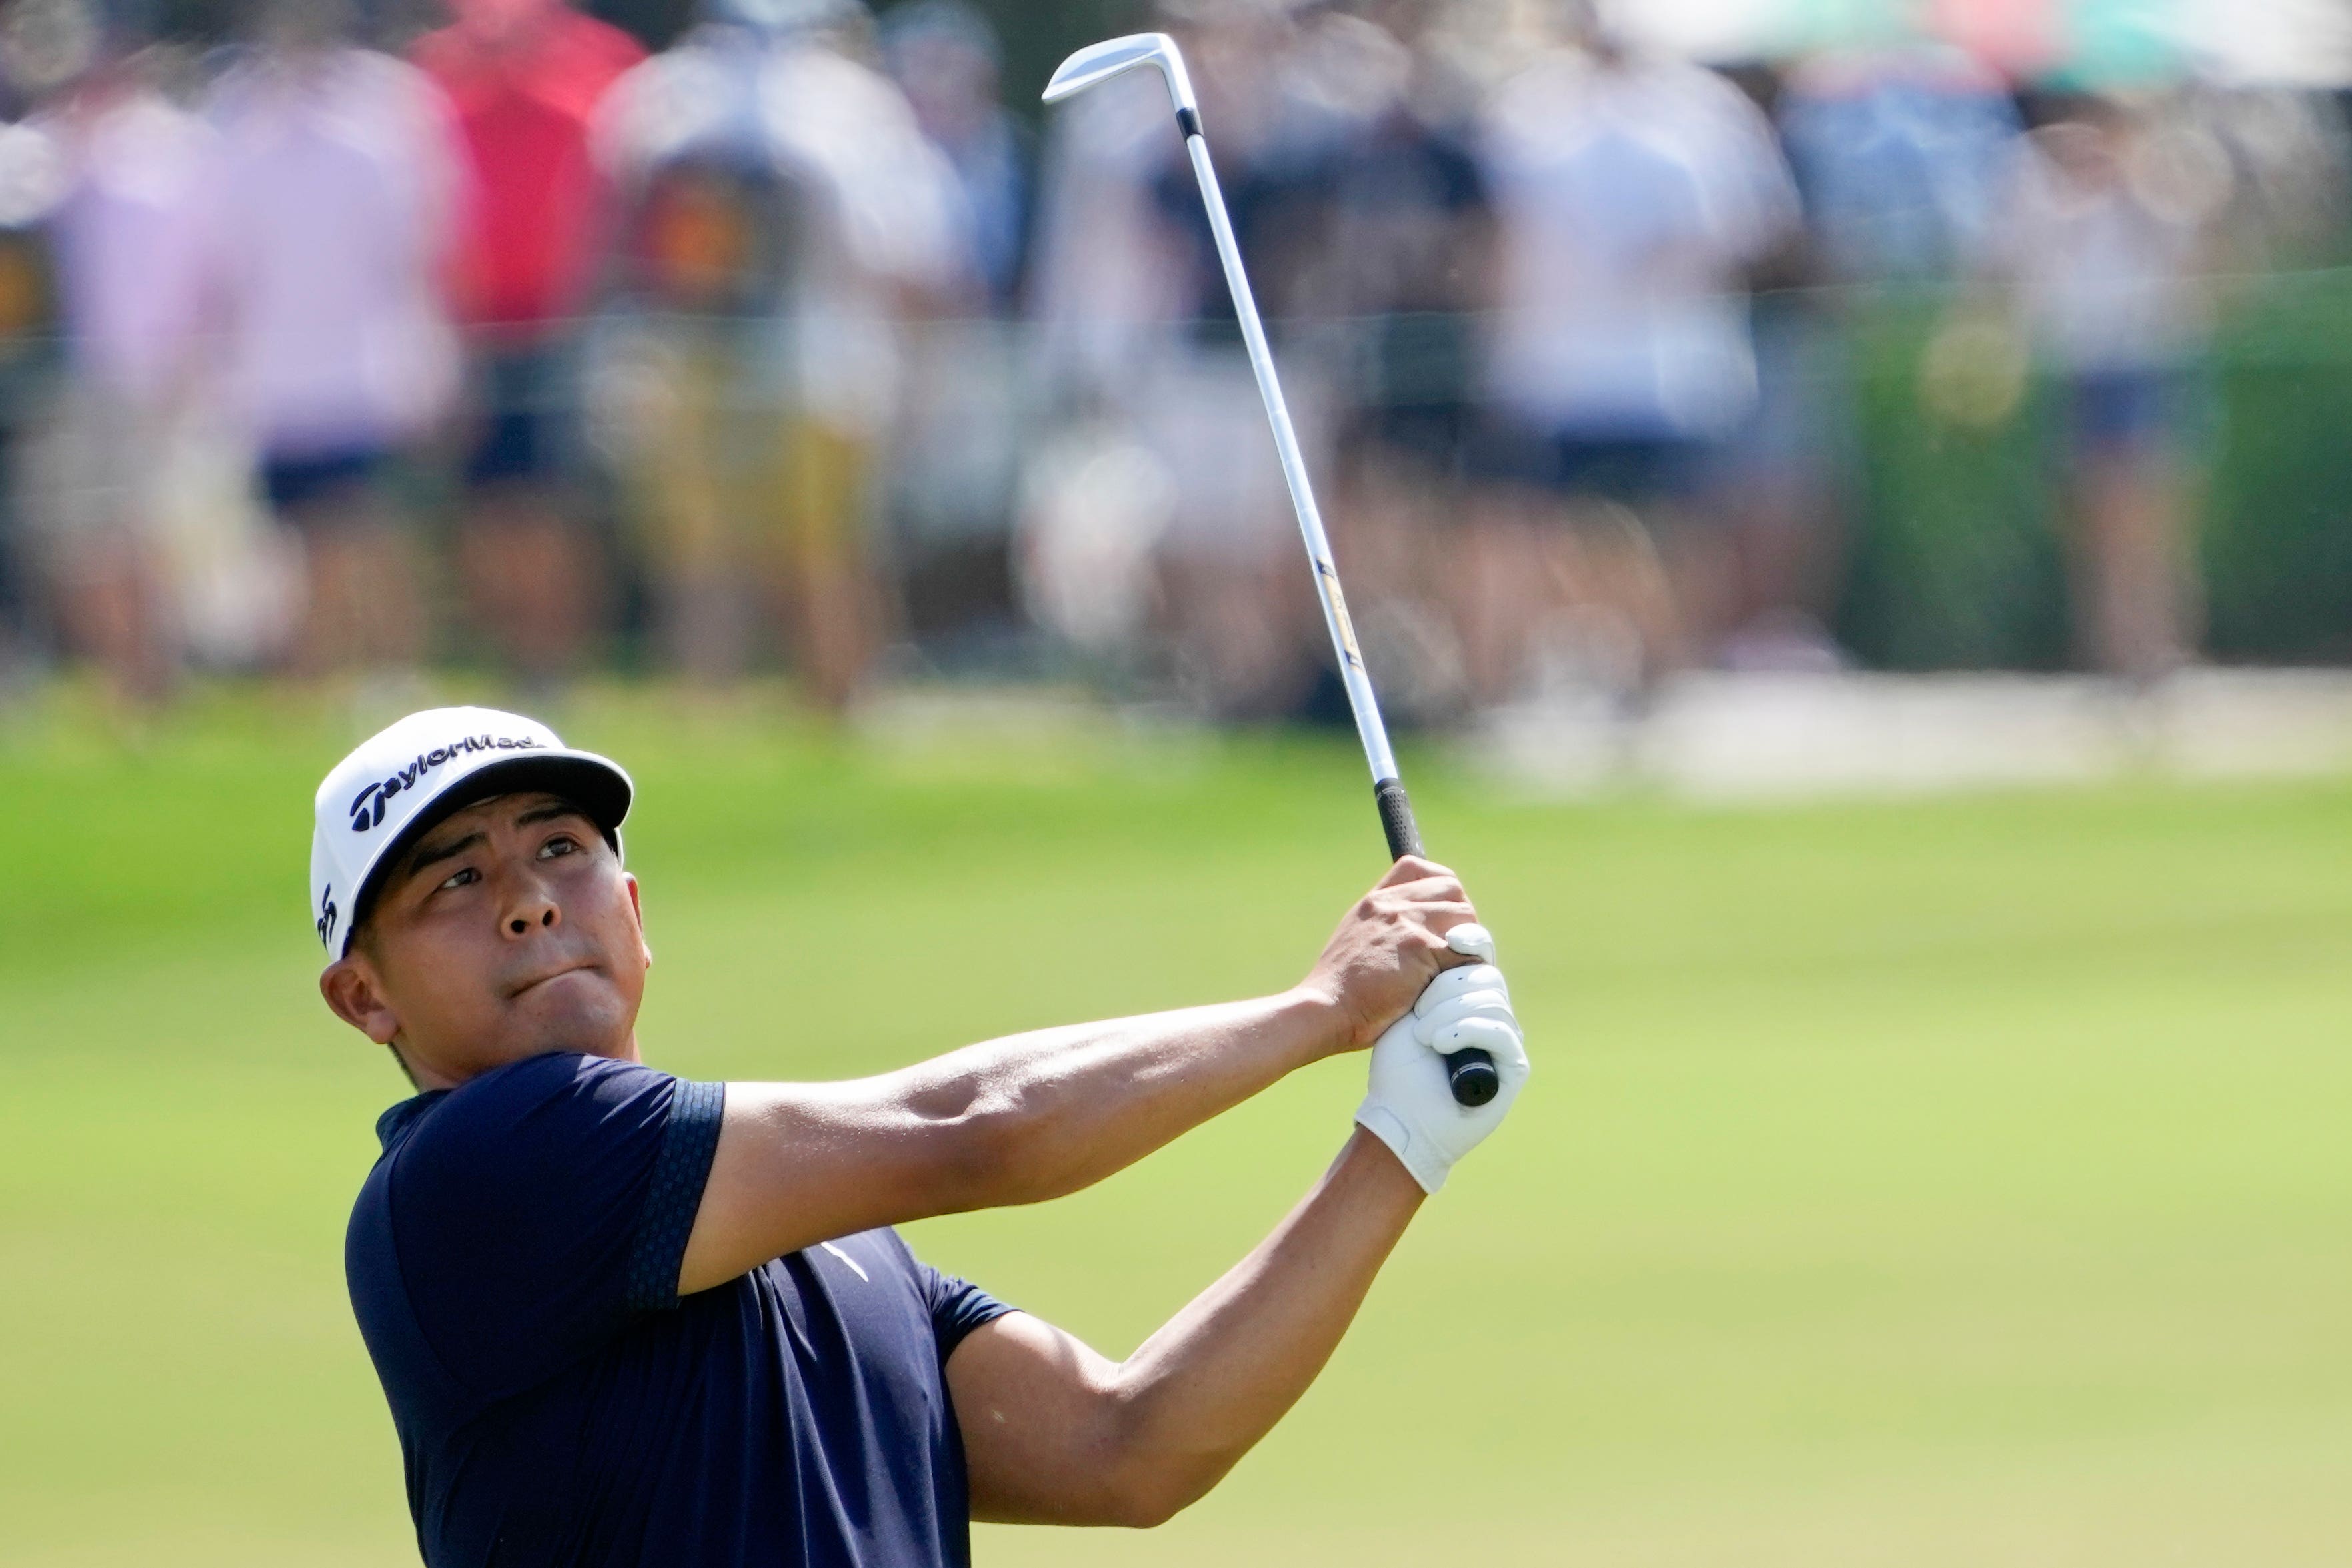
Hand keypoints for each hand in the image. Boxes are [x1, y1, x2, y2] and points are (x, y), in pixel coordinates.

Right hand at [1298, 858, 1481, 1051]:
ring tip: (1452, 970)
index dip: (1442, 890)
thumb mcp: (1356, 942)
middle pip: (1453, 891)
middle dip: (1463, 920)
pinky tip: (1450, 985)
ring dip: (1469, 945)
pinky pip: (1465, 952)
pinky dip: (1466, 970)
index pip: (1421, 869)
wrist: (1327, 1009)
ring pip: (1466, 919)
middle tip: (1454, 952)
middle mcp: (1392, 904)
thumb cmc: (1342, 991)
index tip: (1445, 917)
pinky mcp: (1420, 947)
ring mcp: (1407, 922)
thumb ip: (1385, 929)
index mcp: (1376, 901)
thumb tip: (1423, 934)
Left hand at [1354, 925, 1528, 1193]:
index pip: (1481, 956)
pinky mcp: (1514, 1065)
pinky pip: (1498, 1030)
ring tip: (1424, 1036)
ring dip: (1450, 1014)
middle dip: (1447, 989)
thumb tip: (1447, 940)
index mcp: (1467, 997)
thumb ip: (1431, 979)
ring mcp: (1507, 1039)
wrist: (1400, 1116)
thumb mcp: (1409, 1013)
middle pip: (1485, 976)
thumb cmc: (1398, 1068)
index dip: (1471, 941)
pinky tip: (1439, 1043)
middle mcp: (1492, 1014)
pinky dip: (1466, 1031)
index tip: (1450, 938)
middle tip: (1418, 1014)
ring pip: (1491, 1000)